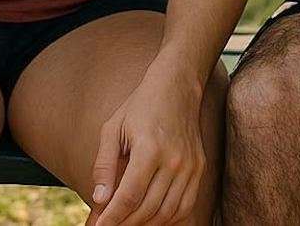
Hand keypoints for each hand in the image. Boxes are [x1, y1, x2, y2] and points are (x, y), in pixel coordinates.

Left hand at [87, 66, 206, 225]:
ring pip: (167, 213)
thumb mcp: (113, 129)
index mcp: (149, 149)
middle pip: (148, 208)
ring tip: (126, 222)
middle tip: (109, 225)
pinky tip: (151, 217)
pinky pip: (185, 206)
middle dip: (125, 223)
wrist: (177, 87)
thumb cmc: (140, 106)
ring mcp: (190, 167)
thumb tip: (100, 199)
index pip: (129, 196)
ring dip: (145, 223)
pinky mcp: (199, 170)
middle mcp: (174, 161)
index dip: (112, 217)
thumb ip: (104, 165)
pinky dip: (168, 219)